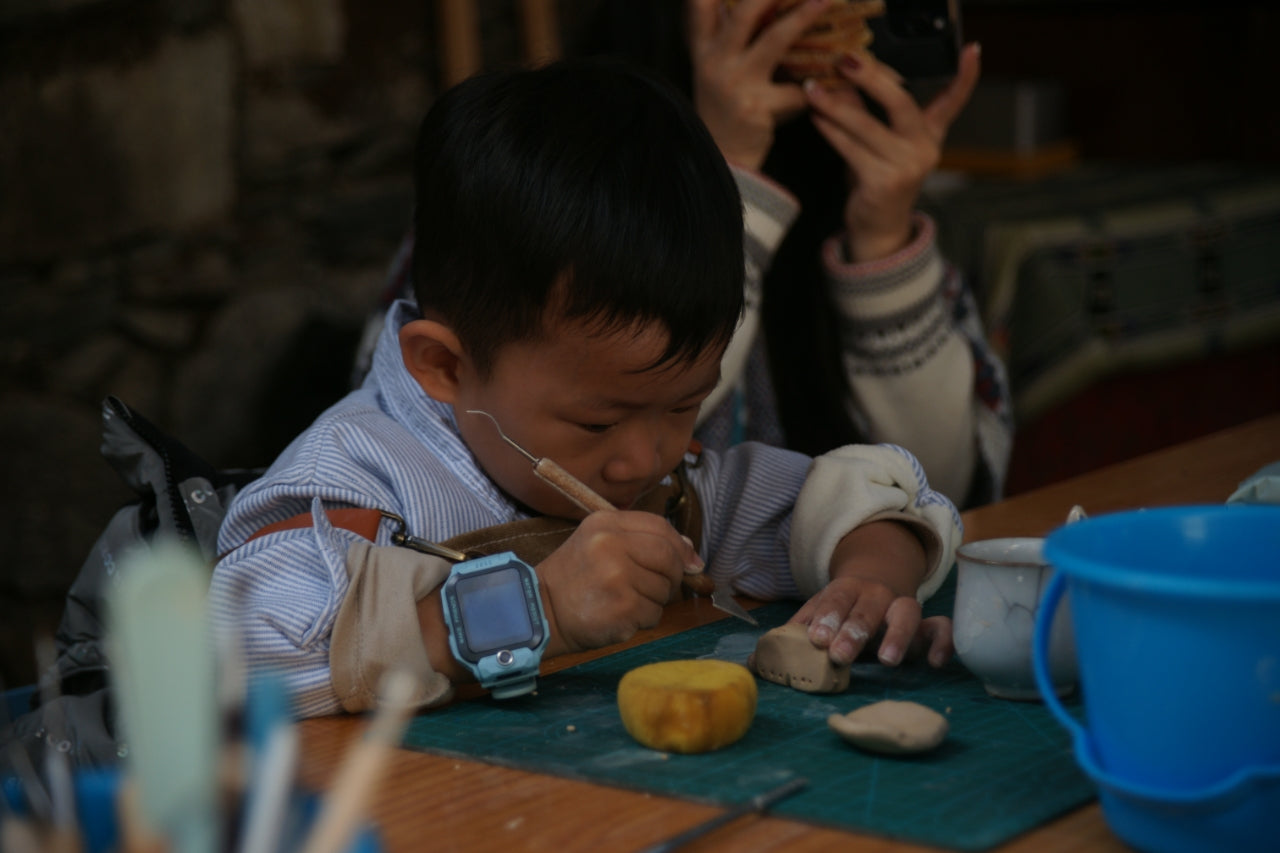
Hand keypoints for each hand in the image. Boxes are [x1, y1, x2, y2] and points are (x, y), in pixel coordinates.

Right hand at [537, 510, 702, 652]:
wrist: (540, 610)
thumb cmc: (575, 578)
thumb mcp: (599, 542)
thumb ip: (643, 540)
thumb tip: (690, 553)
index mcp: (605, 524)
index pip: (660, 527)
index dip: (681, 546)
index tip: (691, 562)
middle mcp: (610, 546)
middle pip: (669, 557)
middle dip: (673, 575)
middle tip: (658, 585)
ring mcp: (616, 578)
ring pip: (664, 589)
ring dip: (654, 599)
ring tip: (625, 599)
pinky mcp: (621, 609)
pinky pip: (654, 614)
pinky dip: (644, 618)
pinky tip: (620, 615)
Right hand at [687, 0, 833, 169]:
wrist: (724, 160)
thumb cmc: (727, 110)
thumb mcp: (716, 69)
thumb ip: (721, 34)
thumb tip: (730, 1)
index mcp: (704, 49)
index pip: (701, 7)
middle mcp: (715, 62)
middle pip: (744, 13)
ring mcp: (735, 83)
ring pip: (774, 40)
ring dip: (803, 17)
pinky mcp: (756, 107)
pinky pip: (795, 88)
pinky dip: (816, 85)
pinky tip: (833, 84)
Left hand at [790, 518, 937, 665]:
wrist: (878, 584)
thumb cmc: (842, 610)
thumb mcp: (818, 613)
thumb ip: (794, 632)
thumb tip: (759, 659)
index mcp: (846, 589)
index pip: (837, 599)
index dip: (828, 617)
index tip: (817, 639)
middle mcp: (877, 594)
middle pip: (867, 608)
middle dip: (854, 631)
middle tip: (839, 655)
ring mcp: (904, 607)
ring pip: (906, 611)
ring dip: (897, 635)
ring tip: (887, 661)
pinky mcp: (926, 626)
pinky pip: (941, 627)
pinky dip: (943, 642)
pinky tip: (934, 663)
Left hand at [803, 42, 981, 261]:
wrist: (879, 227)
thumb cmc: (878, 178)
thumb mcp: (878, 141)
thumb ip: (866, 111)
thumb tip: (842, 77)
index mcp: (930, 134)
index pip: (953, 101)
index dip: (965, 76)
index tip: (972, 49)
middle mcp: (924, 148)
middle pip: (901, 102)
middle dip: (871, 77)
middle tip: (846, 59)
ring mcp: (906, 166)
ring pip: (867, 126)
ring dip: (835, 105)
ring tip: (813, 89)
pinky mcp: (883, 183)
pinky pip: (851, 149)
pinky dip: (830, 131)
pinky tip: (815, 117)